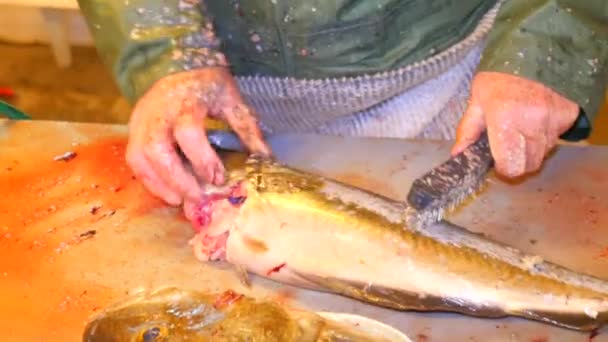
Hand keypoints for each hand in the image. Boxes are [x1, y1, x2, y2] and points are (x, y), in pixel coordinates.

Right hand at [126, 67, 270, 205]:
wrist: (180, 63)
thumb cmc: (208, 84)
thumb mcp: (231, 100)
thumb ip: (246, 128)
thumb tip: (265, 157)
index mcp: (185, 102)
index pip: (188, 132)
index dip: (202, 159)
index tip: (218, 178)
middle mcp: (158, 112)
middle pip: (157, 151)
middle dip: (178, 180)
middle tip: (198, 197)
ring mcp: (141, 120)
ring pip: (140, 158)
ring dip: (160, 184)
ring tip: (180, 200)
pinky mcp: (133, 128)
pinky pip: (134, 159)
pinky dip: (149, 179)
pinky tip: (168, 190)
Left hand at [452, 71, 578, 177]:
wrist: (532, 52)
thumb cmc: (499, 79)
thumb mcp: (477, 101)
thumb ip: (468, 131)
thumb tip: (458, 155)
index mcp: (504, 119)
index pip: (510, 164)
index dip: (502, 168)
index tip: (497, 162)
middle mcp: (532, 121)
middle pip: (529, 165)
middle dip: (517, 163)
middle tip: (509, 149)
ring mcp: (553, 119)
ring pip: (544, 154)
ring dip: (532, 150)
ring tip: (521, 131)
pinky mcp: (568, 116)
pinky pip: (557, 139)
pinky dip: (546, 138)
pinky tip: (536, 122)